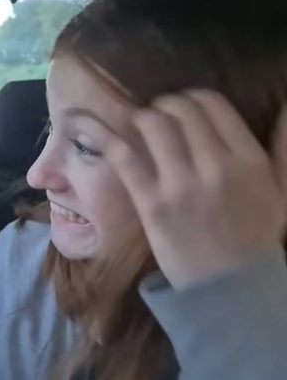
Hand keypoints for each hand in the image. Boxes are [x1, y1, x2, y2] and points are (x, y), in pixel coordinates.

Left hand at [104, 89, 286, 288]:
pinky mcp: (151, 205)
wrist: (229, 288)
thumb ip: (283, 148)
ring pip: (153, 127)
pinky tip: (116, 142)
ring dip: (142, 119)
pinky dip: (117, 144)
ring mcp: (180, 186)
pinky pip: (127, 161)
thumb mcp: (280, 192)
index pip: (212, 104)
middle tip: (158, 113)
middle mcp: (216, 167)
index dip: (192, 97)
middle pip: (179, 110)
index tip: (183, 104)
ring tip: (141, 125)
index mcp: (248, 161)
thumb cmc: (255, 238)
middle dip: (164, 105)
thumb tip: (286, 107)